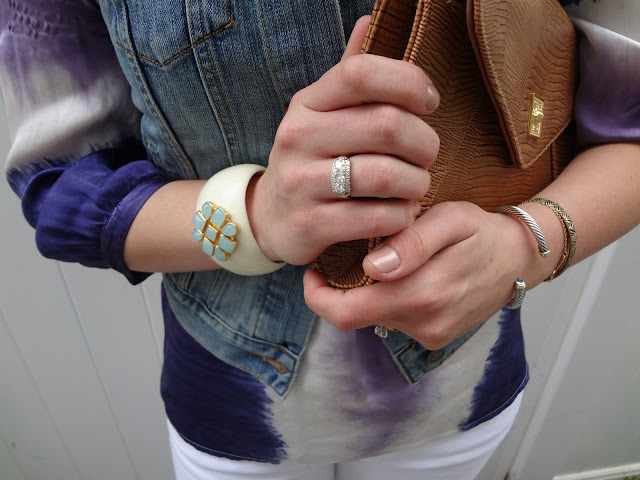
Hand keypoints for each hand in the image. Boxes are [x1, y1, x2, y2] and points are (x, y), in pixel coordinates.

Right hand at [247, 16, 440, 264]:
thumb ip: (349, 73)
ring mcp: (301, 182)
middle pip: (386, 126)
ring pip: (386, 175)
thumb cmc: (311, 159)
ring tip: (417, 186)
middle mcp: (298, 137)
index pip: (361, 73)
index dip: (408, 81)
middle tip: (428, 156)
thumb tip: (370, 19)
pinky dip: (402, 216)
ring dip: (417, 183)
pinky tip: (401, 212)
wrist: (270, 217)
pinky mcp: (311, 224)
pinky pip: (377, 217)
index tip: (430, 102)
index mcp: (308, 104)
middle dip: (425, 143)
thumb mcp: (323, 114)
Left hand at [304, 202, 543, 349]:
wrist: (518, 260)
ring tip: (373, 261)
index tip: (314, 271)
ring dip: (365, 293)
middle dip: (337, 293)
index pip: (347, 312)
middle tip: (332, 265)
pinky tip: (396, 276)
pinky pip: (394, 321)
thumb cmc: (481, 232)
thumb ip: (413, 243)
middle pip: (355, 318)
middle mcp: (424, 323)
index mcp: (423, 294)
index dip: (319, 295)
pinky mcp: (435, 337)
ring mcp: (430, 334)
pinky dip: (386, 300)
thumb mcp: (451, 220)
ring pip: (374, 318)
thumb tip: (373, 267)